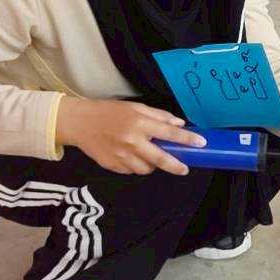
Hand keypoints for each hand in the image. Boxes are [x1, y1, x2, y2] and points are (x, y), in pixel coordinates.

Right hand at [55, 97, 201, 175]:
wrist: (79, 123)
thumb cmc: (109, 112)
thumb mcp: (135, 108)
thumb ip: (158, 116)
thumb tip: (180, 125)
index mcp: (139, 123)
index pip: (169, 133)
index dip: (187, 139)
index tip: (201, 143)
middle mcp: (131, 141)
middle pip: (160, 159)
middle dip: (176, 165)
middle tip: (184, 169)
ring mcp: (121, 156)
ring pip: (146, 169)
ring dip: (152, 165)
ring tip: (147, 155)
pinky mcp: (112, 166)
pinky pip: (131, 171)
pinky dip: (135, 166)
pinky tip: (130, 156)